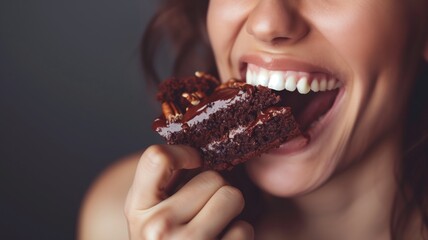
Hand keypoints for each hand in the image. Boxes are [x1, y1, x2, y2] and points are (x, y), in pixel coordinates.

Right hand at [124, 144, 253, 239]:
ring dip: (230, 209)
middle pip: (212, 177)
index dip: (184, 153)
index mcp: (137, 208)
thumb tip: (202, 143)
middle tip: (204, 207)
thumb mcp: (150, 210)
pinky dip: (238, 233)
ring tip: (214, 223)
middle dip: (214, 188)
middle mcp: (158, 228)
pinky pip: (244, 229)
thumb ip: (164, 179)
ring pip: (233, 197)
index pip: (158, 157)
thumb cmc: (164, 238)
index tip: (195, 161)